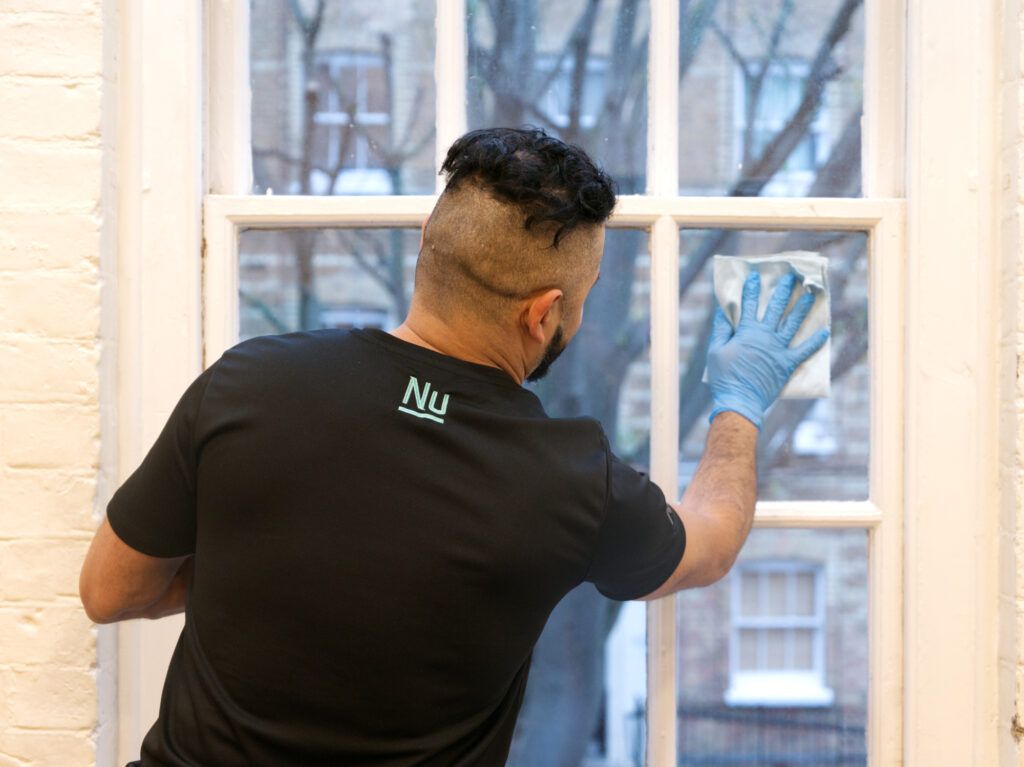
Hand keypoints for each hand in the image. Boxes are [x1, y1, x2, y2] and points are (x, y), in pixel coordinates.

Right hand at [706, 270, 828, 429]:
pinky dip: (815, 342)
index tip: (756, 277)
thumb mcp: (715, 351)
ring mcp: (779, 350)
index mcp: (746, 332)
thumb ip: (720, 330)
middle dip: (784, 291)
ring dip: (802, 309)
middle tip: (792, 278)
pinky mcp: (788, 364)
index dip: (752, 290)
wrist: (740, 401)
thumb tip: (723, 311)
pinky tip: (825, 332)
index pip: (750, 305)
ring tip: (811, 296)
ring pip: (793, 324)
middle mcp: (765, 337)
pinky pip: (804, 351)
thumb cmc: (724, 377)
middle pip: (777, 309)